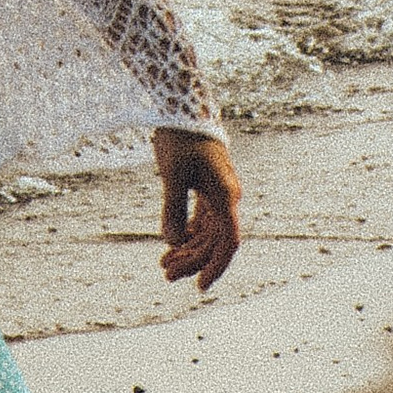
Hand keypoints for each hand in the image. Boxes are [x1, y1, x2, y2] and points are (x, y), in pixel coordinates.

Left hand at [152, 127, 241, 290]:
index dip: (216, 265)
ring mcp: (217, 194)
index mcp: (225, 195)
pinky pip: (200, 221)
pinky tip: (172, 245)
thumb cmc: (180, 137)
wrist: (182, 107)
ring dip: (187, 250)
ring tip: (164, 266)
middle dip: (192, 260)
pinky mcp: (205, 188)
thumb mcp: (173, 172)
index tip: (200, 285)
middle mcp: (226, 198)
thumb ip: (173, 207)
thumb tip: (172, 241)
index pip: (228, 241)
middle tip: (165, 275)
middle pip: (214, 241)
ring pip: (206, 233)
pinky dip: (187, 234)